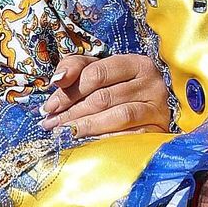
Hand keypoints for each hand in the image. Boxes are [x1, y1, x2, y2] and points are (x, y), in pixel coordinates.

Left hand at [42, 51, 170, 137]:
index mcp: (136, 63)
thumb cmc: (118, 88)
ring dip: (86, 127)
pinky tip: (87, 143)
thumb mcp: (98, 71)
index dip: (69, 91)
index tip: (49, 107)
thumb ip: (75, 67)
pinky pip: (129, 136)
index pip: (97, 73)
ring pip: (116, 116)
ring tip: (64, 134)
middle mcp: (151, 83)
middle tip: (51, 124)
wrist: (150, 111)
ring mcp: (157, 108)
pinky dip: (105, 140)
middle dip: (72, 112)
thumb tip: (58, 81)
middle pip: (104, 97)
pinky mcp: (158, 131)